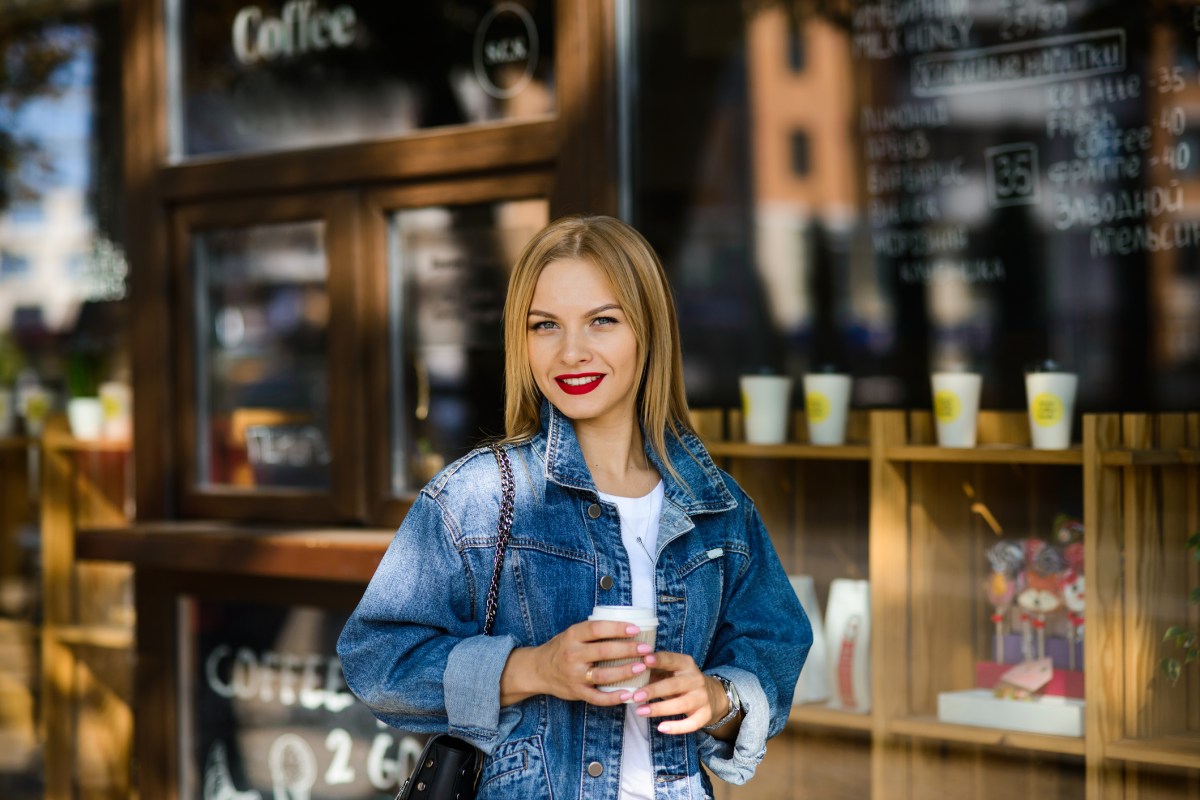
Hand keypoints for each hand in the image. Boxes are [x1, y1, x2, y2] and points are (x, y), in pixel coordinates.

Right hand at [500, 620, 654, 706]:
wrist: (538, 670)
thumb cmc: (561, 648)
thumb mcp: (571, 633)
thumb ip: (592, 631)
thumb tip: (625, 624)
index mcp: (572, 636)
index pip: (597, 629)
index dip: (617, 628)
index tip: (636, 629)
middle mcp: (573, 655)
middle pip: (604, 651)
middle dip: (628, 650)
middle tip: (646, 649)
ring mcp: (575, 675)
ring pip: (603, 674)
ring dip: (625, 671)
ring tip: (642, 667)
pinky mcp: (577, 692)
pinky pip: (597, 697)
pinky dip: (613, 697)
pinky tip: (628, 694)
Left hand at [620, 651, 731, 735]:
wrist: (712, 695)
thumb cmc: (681, 681)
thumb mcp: (671, 671)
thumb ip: (653, 670)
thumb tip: (629, 671)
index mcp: (686, 663)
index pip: (672, 659)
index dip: (659, 660)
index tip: (644, 661)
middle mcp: (696, 679)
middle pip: (674, 685)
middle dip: (653, 690)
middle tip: (635, 696)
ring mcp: (702, 697)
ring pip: (680, 704)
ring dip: (659, 708)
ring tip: (640, 712)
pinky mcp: (705, 715)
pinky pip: (691, 723)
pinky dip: (676, 727)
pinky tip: (661, 728)